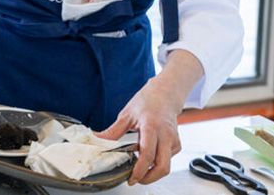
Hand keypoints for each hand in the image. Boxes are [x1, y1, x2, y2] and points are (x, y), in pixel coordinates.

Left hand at [95, 50, 202, 185]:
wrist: (165, 94)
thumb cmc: (147, 101)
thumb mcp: (127, 114)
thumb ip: (113, 131)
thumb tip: (97, 140)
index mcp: (151, 126)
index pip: (147, 154)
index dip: (139, 170)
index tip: (131, 178)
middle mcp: (165, 135)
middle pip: (162, 167)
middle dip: (149, 178)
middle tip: (135, 180)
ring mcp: (173, 140)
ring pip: (166, 166)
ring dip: (153, 172)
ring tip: (138, 168)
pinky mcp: (176, 144)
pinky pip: (167, 160)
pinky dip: (157, 163)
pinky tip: (146, 157)